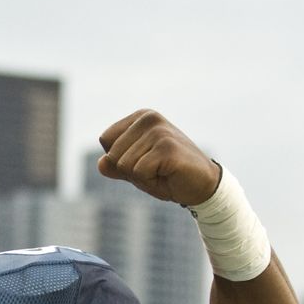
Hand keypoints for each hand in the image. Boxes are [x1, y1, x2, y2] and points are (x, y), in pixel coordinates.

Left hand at [97, 110, 220, 205]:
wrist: (202, 186)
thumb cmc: (167, 175)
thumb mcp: (135, 170)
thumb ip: (115, 166)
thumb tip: (101, 163)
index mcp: (140, 117)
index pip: (105, 140)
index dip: (119, 160)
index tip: (145, 161)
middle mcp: (149, 119)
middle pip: (113, 155)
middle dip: (130, 171)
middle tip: (155, 169)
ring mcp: (159, 131)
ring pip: (124, 165)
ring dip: (142, 177)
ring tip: (163, 171)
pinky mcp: (167, 147)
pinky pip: (139, 172)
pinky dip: (150, 181)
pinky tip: (169, 174)